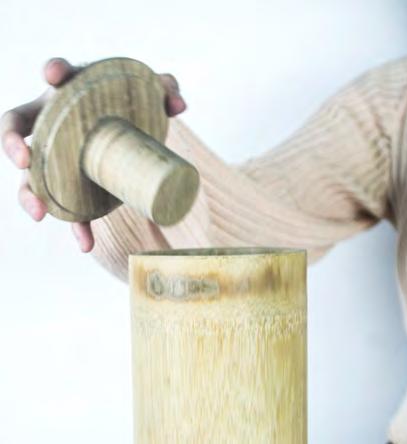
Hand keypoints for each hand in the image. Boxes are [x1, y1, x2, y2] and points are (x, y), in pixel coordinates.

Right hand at [0, 57, 186, 252]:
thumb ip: (167, 90)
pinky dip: (76, 226)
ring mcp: (59, 156)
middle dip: (11, 142)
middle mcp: (56, 122)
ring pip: (30, 174)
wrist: (135, 134)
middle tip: (23, 159)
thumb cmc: (136, 106)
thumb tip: (179, 107)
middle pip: (17, 125)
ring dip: (28, 194)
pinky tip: (86, 244)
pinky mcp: (75, 185)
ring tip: (39, 214)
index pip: (56, 72)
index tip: (53, 76)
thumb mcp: (155, 95)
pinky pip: (66, 206)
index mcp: (74, 91)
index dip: (52, 70)